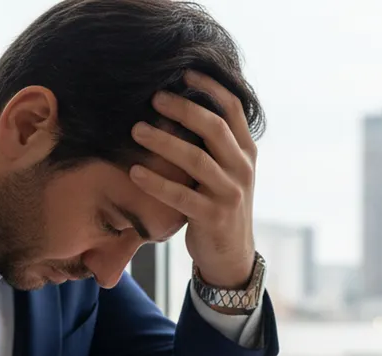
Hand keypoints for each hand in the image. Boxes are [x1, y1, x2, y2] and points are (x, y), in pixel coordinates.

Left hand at [129, 70, 256, 288]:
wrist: (231, 256)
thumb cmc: (220, 206)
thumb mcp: (227, 171)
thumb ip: (216, 143)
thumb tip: (185, 103)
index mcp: (247, 152)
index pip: (233, 108)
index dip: (210, 87)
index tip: (184, 73)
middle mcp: (243, 169)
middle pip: (214, 127)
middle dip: (182, 108)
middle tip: (153, 98)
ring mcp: (230, 194)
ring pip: (196, 159)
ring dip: (163, 141)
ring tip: (136, 130)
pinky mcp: (212, 218)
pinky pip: (180, 195)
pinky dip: (156, 182)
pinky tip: (135, 172)